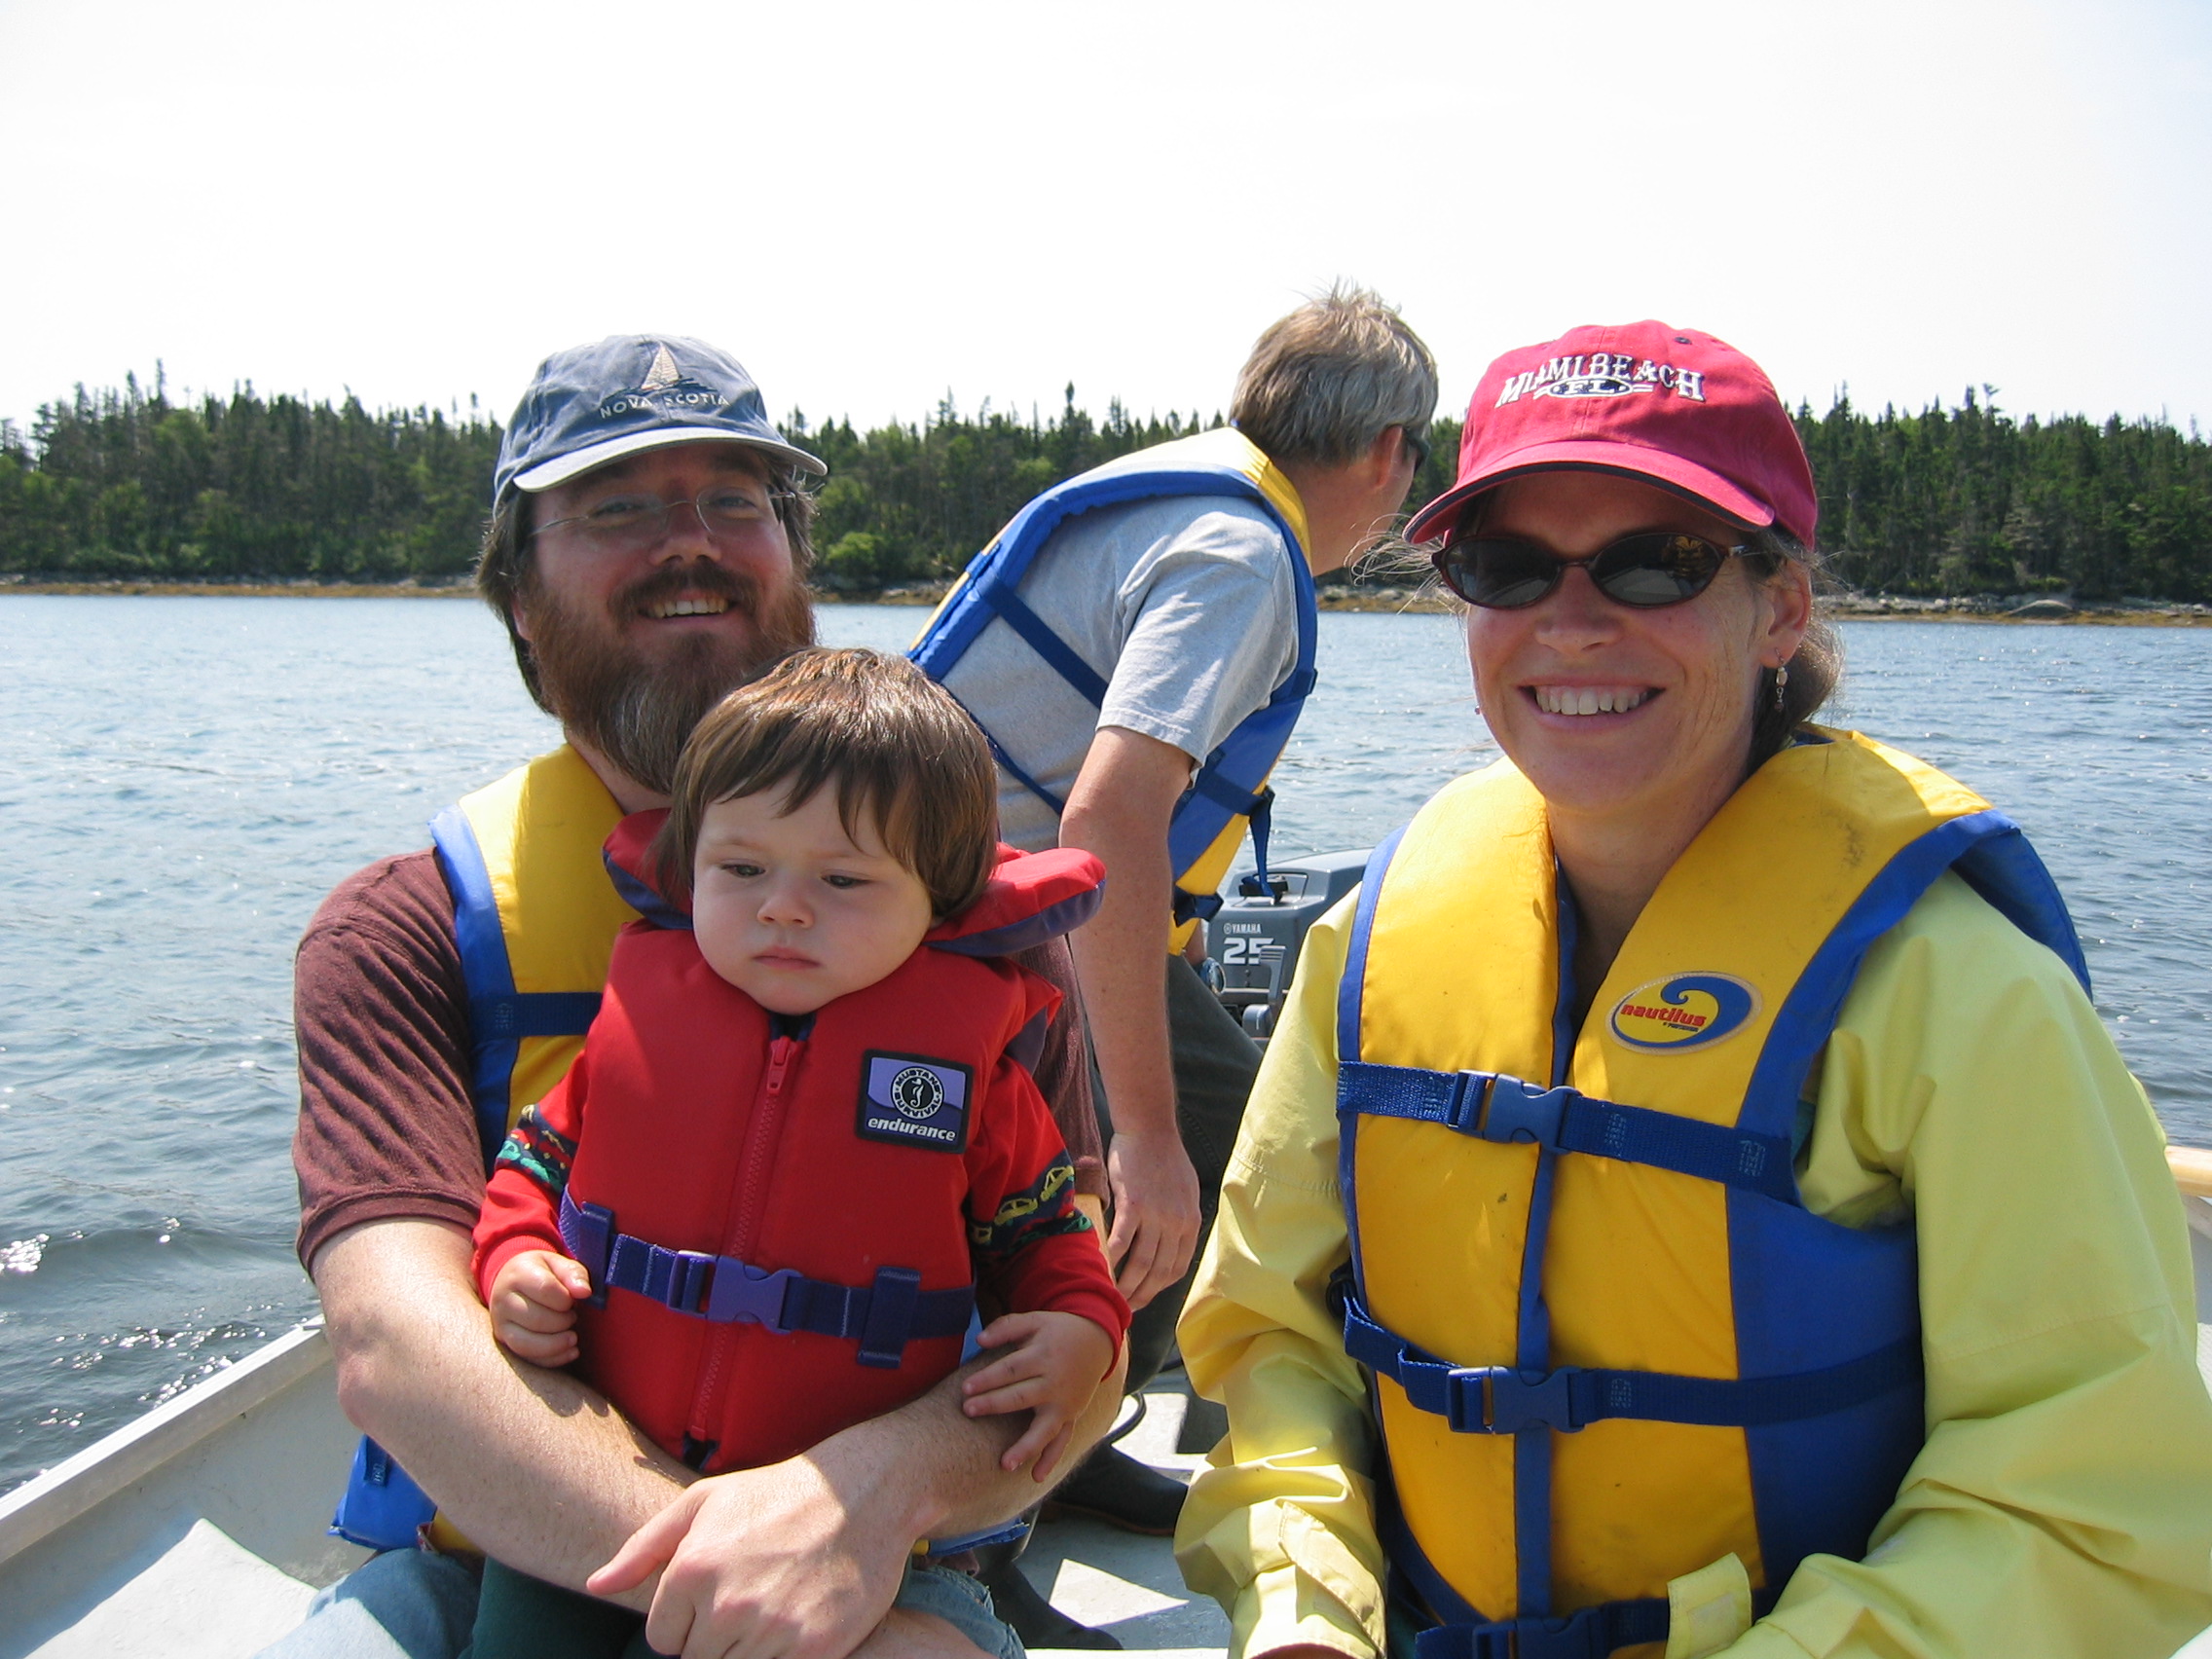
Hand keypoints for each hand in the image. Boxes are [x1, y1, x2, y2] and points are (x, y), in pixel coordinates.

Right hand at [486, 1249, 591, 1365]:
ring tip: (573, 1336)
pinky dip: (553, 1359)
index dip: (566, 1299)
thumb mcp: (558, 1263)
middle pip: (537, 1319)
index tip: (574, 1300)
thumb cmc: (541, 1272)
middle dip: (564, 1321)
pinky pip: (528, 1358)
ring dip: (558, 1344)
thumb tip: (584, 1292)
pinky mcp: (504, 1341)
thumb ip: (573, 1273)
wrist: (511, 1281)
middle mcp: (503, 1300)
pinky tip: (571, 1351)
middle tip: (573, 1316)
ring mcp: (500, 1323)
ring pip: (528, 1344)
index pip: (546, 1289)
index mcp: (518, 1274)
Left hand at [588, 1456, 909, 1658]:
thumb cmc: (777, 1496)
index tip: (717, 1596)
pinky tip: (794, 1624)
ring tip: (770, 1610)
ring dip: (747, 1650)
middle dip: (716, 1638)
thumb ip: (644, 1548)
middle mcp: (726, 1606)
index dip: (687, 1621)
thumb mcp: (703, 1502)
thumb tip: (596, 1585)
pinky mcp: (813, 1651)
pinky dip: (779, 1658)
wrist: (861, 1494)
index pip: (662, 1639)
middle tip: (749, 1600)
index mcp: (691, 1570)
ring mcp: (770, 1632)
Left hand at [961, 1311, 1116, 1480]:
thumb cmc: (1057, 1330)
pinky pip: (1062, 1440)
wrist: (1098, 1341)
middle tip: (968, 1411)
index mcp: (1043, 1355)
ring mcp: (1065, 1403)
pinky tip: (1036, 1476)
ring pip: (1044, 1428)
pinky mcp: (1071, 1416)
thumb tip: (979, 1339)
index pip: (1011, 1369)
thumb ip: (1006, 1327)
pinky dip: (1051, 1459)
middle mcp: (1055, 1382)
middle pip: (1021, 1396)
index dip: (988, 1378)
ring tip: (1005, 1464)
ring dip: (1024, 1446)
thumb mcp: (1035, 1319)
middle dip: (994, 1404)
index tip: (965, 1389)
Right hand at [1104, 1129, 1200, 1309]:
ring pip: (1141, 1263)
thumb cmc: (1163, 1157)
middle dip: (1142, 1295)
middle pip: (1159, 1272)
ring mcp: (1155, 1215)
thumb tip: (1168, 1241)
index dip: (1159, 1288)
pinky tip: (1102, 1270)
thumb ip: (1178, 1218)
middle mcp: (1176, 1223)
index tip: (1145, 1297)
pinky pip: (1122, 1241)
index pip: (1177, 1267)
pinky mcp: (1133, 1205)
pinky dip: (1113, 1260)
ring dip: (1127, 1286)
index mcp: (1190, 1221)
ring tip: (1112, 1296)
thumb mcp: (1185, 1191)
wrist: (1149, 1128)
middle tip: (1125, 1308)